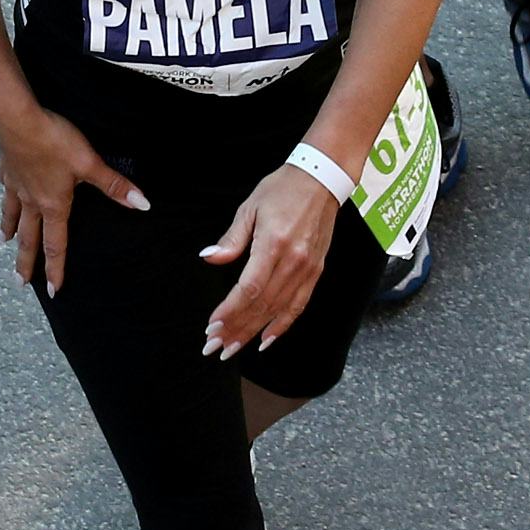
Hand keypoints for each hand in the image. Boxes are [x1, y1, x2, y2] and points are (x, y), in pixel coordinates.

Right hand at [0, 104, 147, 296]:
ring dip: (10, 232)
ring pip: (13, 215)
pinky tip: (5, 195)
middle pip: (29, 238)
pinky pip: (6, 190)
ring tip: (5, 242)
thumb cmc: (53, 141)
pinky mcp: (7, 169)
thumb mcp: (89, 163)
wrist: (16, 119)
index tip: (53, 291)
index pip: (56, 245)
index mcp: (53, 205)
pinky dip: (6, 199)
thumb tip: (142, 205)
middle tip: (20, 282)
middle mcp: (32, 201)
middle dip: (26, 262)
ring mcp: (16, 186)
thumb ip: (114, 185)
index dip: (55, 269)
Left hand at [196, 163, 338, 359]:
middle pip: (261, 305)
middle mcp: (293, 262)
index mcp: (273, 245)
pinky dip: (281, 326)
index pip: (249, 289)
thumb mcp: (250, 207)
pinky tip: (265, 341)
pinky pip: (298, 306)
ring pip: (278, 311)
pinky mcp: (315, 272)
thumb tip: (209, 259)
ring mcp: (307, 269)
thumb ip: (231, 239)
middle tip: (215, 348)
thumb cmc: (282, 189)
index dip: (230, 311)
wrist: (321, 180)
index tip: (212, 327)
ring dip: (253, 333)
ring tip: (233, 349)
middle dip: (236, 330)